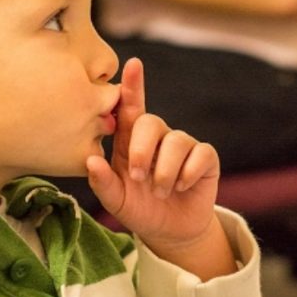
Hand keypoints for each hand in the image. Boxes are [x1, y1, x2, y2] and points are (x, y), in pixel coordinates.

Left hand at [86, 58, 234, 278]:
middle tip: (138, 177)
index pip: (130, 108)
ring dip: (165, 171)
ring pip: (177, 141)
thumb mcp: (115, 200)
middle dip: (143, 150)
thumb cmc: (138, 209)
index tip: (133, 65)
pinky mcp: (205, 159)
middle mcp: (157, 138)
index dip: (132, 86)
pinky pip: (200, 154)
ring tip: (159, 191)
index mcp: (130, 141)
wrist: (169, 232)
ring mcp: (182, 147)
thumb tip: (91, 161)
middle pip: (151, 122)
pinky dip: (189, 173)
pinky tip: (182, 187)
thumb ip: (102, 183)